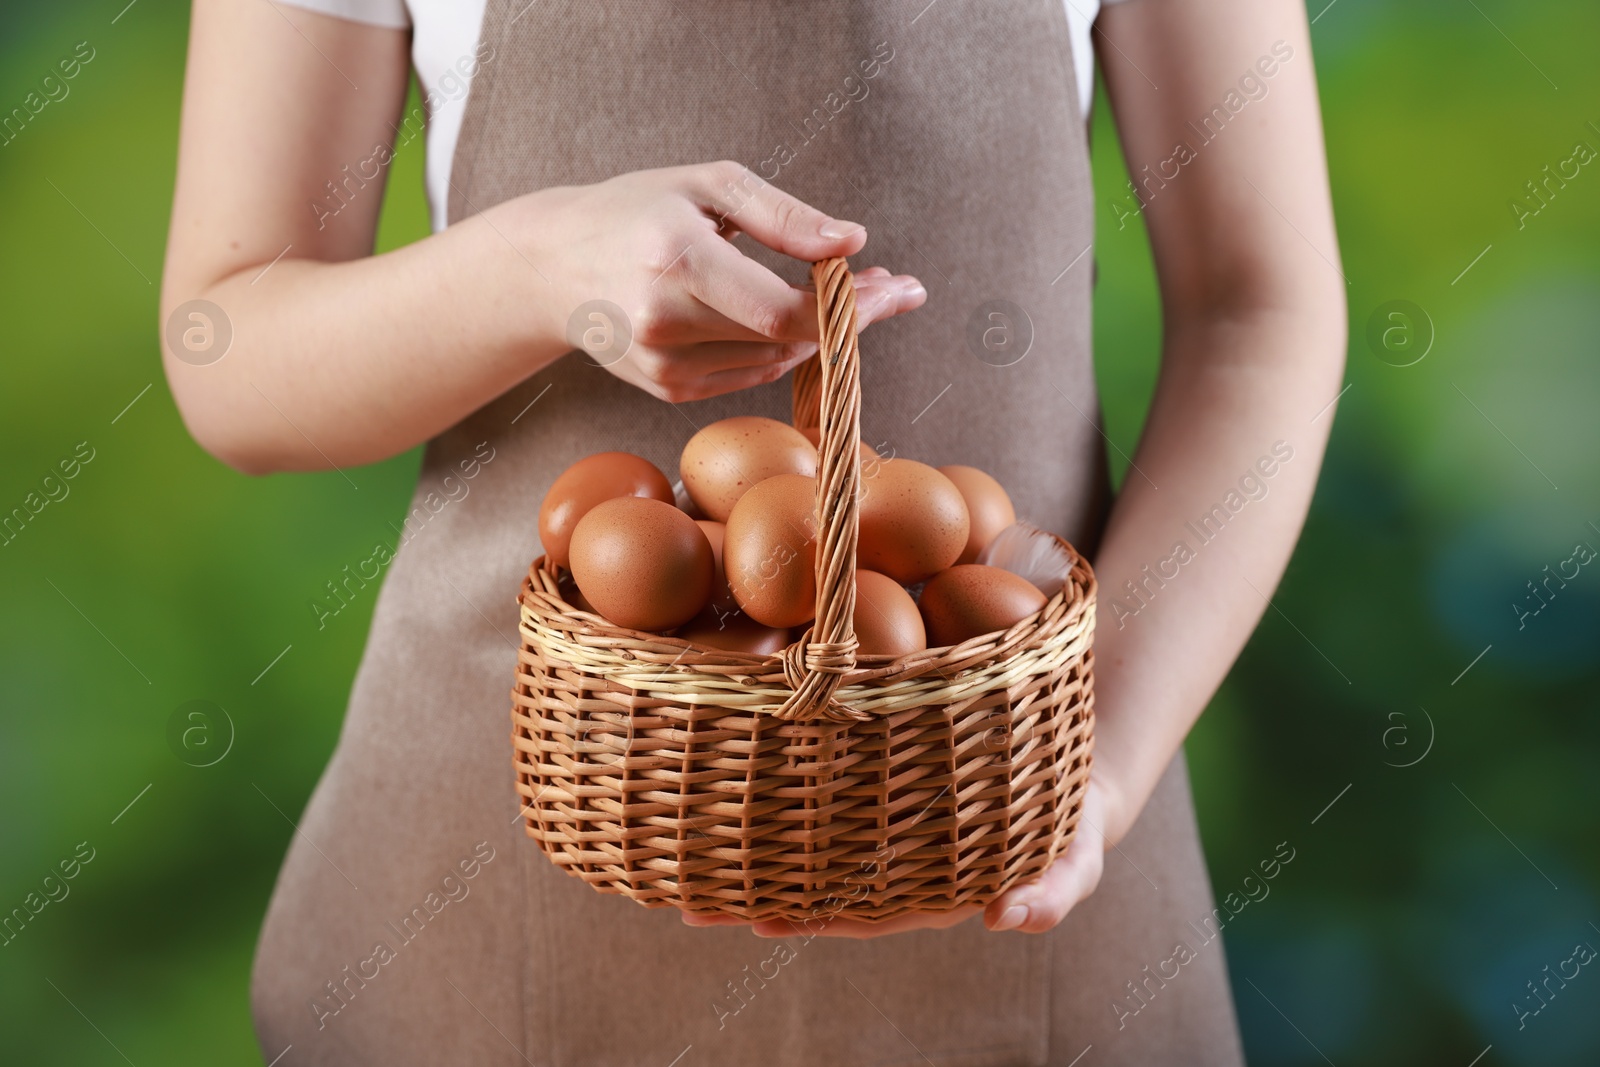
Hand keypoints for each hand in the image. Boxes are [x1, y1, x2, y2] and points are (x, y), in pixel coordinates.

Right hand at [505, 160, 925, 403]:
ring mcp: (665, 366)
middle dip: (850, 314)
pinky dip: (782, 347)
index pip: (780, 308)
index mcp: (675, 259)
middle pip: (786, 337)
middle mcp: (665, 321)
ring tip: (847, 293)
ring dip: (821, 331)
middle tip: (888, 285)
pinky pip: (750, 372)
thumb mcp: (707, 185)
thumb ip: (782, 214)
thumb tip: (852, 243)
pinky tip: (792, 318)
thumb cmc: (635, 211)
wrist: (553, 267)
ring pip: (775, 359)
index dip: (849, 307)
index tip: (899, 288)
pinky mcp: (668, 390)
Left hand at [679, 777, 1120, 938]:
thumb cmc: (1069, 822)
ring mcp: (881, 819)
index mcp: (927, 887)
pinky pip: (823, 781)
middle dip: (755, 888)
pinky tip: (730, 760)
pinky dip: (779, 782)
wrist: (1073, 767)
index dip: (807, 914)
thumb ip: (1052, 892)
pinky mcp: (878, 768)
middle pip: (814, 878)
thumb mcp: (1074, 858)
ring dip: (751, 839)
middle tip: (691, 898)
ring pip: (807, 834)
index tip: (756, 922)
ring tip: (686, 840)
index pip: (857, 909)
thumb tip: (1010, 919)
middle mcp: (892, 859)